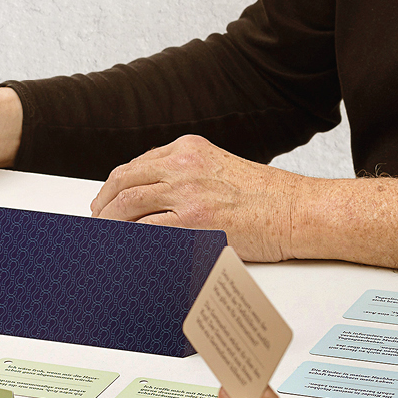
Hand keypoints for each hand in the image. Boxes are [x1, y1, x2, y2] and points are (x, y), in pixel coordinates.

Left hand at [88, 134, 318, 261]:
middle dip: (104, 203)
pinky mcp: (194, 219)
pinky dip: (131, 239)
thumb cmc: (269, 197)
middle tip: (97, 220)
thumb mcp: (221, 170)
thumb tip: (154, 201)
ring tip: (105, 237)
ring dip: (110, 223)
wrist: (299, 210)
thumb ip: (188, 177)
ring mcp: (187, 191)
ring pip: (129, 204)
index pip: (137, 165)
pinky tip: (125, 249)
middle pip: (124, 181)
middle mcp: (183, 164)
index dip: (115, 186)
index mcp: (189, 148)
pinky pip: (148, 230)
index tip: (107, 200)